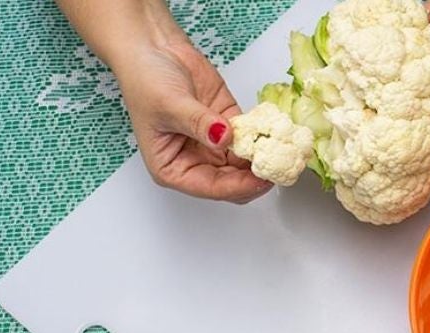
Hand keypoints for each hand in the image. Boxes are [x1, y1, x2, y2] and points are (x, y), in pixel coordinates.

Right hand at [115, 41, 271, 203]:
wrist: (156, 48)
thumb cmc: (146, 80)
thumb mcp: (169, 104)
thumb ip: (199, 123)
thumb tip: (224, 137)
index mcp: (173, 169)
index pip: (212, 187)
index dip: (238, 186)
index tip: (261, 178)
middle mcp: (195, 162)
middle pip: (233, 182)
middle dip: (254, 178)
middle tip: (278, 167)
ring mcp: (214, 145)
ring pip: (245, 165)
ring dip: (263, 160)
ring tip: (283, 153)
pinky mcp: (229, 126)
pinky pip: (251, 140)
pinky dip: (264, 139)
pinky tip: (277, 136)